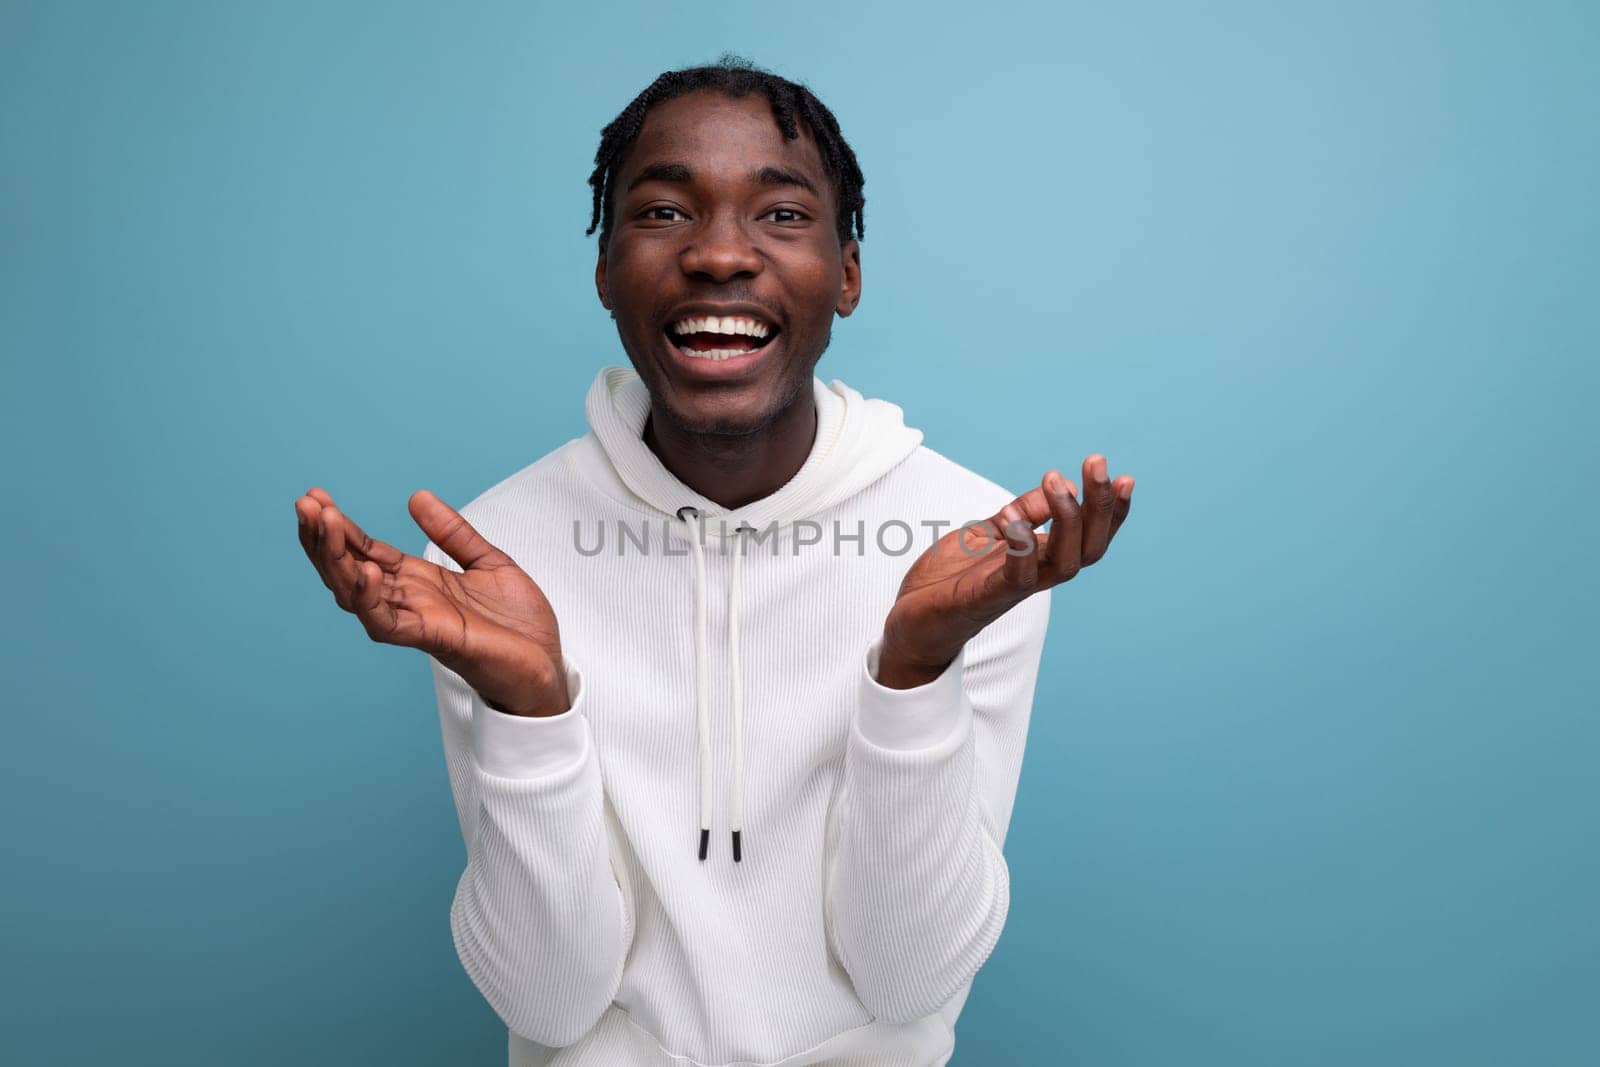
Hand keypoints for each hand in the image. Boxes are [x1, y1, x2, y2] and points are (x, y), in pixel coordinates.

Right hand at [294, 487, 569, 716]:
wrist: (547, 666)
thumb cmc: (518, 624)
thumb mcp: (488, 562)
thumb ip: (452, 532)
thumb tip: (416, 497)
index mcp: (419, 581)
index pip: (366, 552)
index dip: (341, 527)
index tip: (317, 497)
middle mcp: (410, 601)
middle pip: (350, 570)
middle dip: (325, 539)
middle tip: (306, 504)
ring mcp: (418, 621)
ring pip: (359, 595)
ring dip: (337, 561)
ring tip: (324, 524)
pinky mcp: (436, 639)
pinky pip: (391, 624)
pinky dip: (373, 599)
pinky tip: (366, 571)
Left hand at [877, 454, 1133, 688]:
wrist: (909, 625)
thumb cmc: (950, 580)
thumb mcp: (989, 534)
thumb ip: (1022, 513)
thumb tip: (1058, 483)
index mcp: (1040, 560)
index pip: (1090, 536)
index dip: (1111, 510)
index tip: (1123, 475)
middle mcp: (1036, 576)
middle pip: (1089, 548)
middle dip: (1100, 506)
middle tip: (1097, 463)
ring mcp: (1012, 590)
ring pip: (1064, 565)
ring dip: (1067, 520)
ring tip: (1057, 480)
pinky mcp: (983, 600)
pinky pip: (1014, 578)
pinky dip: (1021, 549)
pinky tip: (1016, 519)